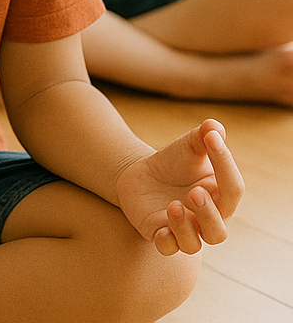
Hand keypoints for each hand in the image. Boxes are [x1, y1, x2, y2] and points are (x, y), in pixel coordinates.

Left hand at [116, 119, 243, 255]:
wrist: (140, 173)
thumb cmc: (173, 162)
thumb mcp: (188, 146)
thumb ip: (203, 137)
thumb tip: (214, 126)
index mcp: (219, 197)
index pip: (233, 189)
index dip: (225, 162)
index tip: (211, 137)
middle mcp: (204, 219)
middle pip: (218, 231)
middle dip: (208, 215)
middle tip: (195, 192)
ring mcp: (182, 229)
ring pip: (193, 244)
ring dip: (184, 227)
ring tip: (172, 205)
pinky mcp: (158, 233)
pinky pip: (166, 247)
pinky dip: (166, 241)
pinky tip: (161, 226)